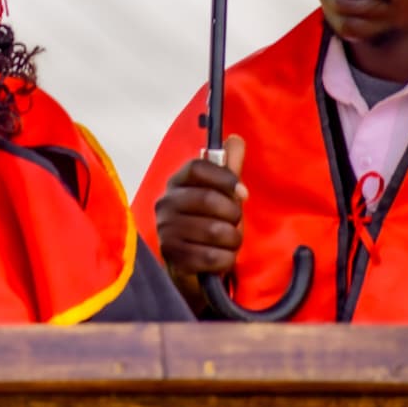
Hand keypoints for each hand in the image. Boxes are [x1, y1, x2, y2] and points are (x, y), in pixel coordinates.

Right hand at [154, 135, 247, 306]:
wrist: (193, 267)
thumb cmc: (209, 225)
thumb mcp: (221, 195)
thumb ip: (228, 168)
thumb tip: (235, 139)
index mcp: (176, 183)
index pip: (198, 168)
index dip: (225, 178)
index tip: (243, 192)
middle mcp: (165, 204)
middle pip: (208, 199)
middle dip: (233, 214)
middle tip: (235, 223)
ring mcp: (165, 230)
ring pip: (214, 230)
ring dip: (232, 239)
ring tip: (229, 242)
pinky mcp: (172, 257)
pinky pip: (211, 256)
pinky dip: (226, 259)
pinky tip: (223, 258)